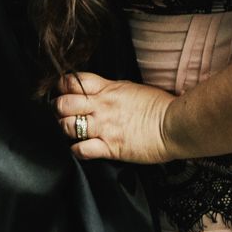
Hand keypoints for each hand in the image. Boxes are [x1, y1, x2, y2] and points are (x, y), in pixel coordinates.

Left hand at [53, 71, 176, 164]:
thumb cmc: (158, 105)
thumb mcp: (130, 88)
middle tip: (62, 113)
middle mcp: (101, 106)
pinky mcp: (110, 148)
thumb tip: (96, 91)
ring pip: (67, 126)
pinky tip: (80, 147)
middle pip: (63, 104)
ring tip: (71, 130)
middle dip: (58, 109)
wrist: (174, 125)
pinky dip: (76, 149)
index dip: (62, 86)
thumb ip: (109, 89)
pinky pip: (81, 149)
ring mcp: (104, 127)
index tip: (61, 91)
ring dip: (65, 129)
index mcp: (107, 88)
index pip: (72, 82)